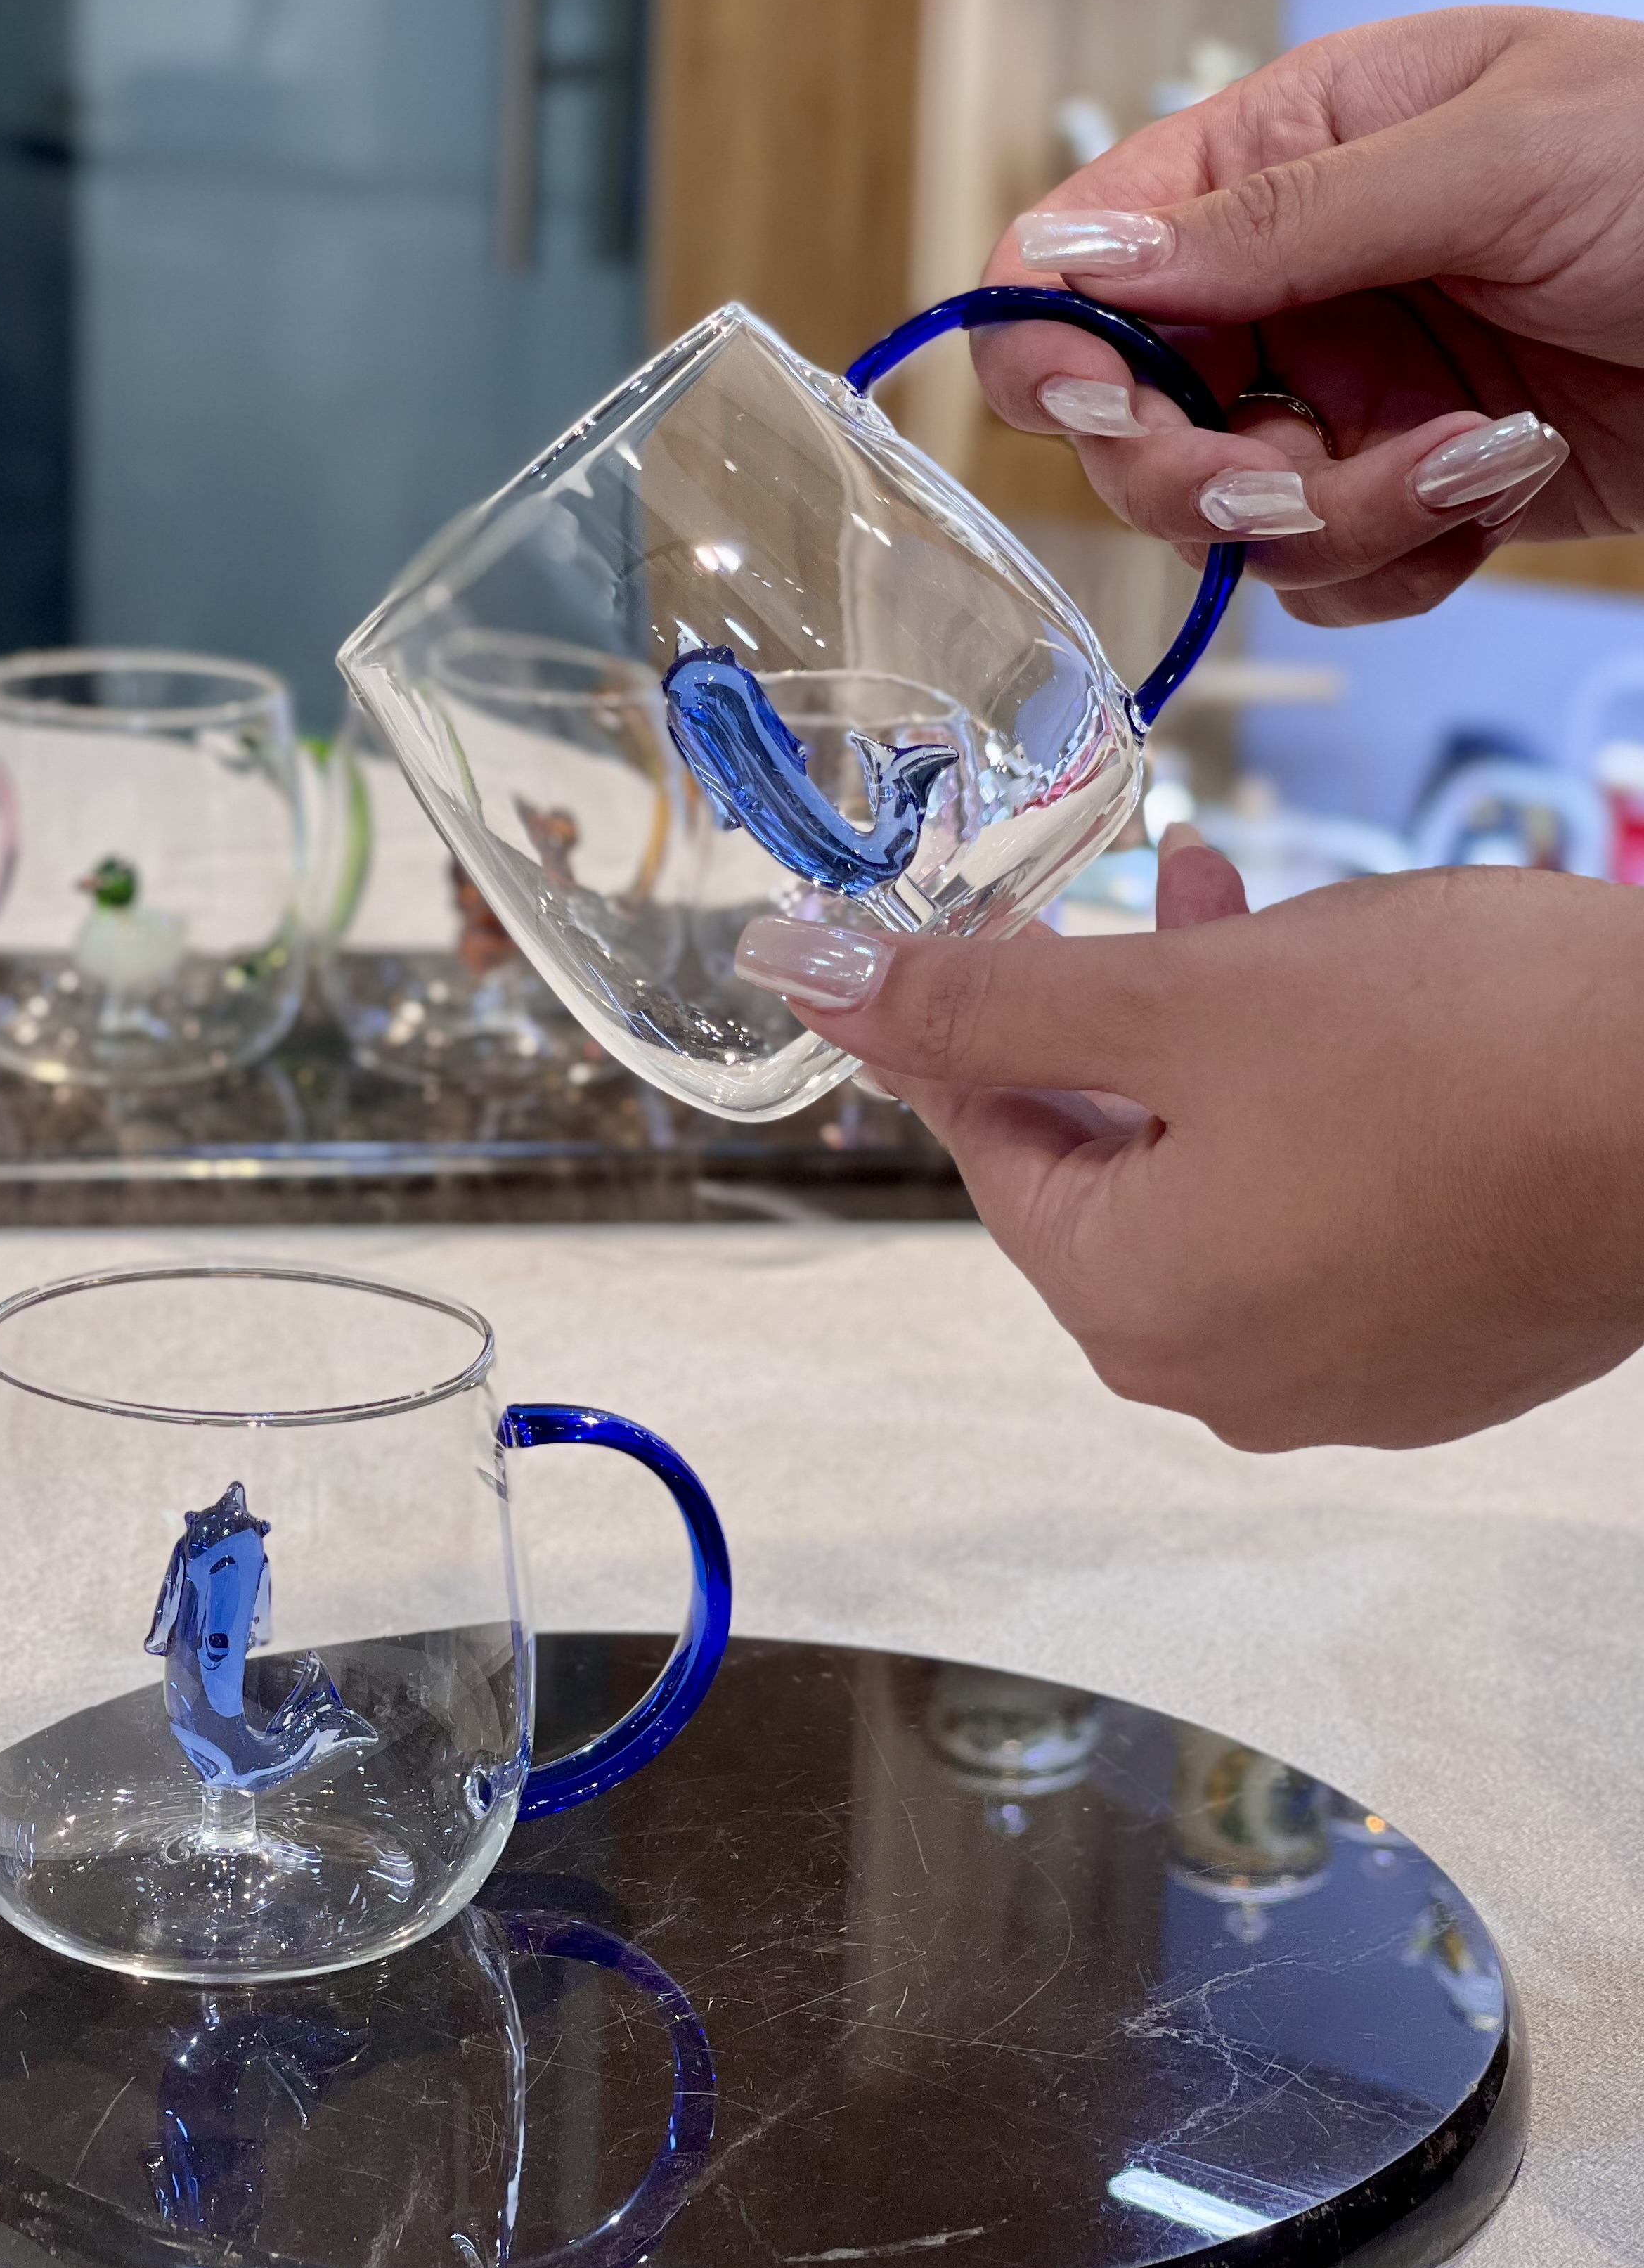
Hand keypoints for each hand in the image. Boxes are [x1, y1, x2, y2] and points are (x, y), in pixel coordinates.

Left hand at [733, 844, 1643, 1449]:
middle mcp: (1225, 1378)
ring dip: (1225, 1051)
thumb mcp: (1180, 999)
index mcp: (1132, 1311)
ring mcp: (1347, 1379)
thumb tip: (810, 981)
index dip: (990, 1011)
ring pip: (1227, 1185)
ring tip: (1277, 923)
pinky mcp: (1445, 1350)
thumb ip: (983, 998)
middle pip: (1114, 1171)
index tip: (1013, 913)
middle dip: (1127, 1018)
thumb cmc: (1457, 1050)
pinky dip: (1321, 1121)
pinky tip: (1372, 1022)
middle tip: (1176, 888)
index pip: (999, 1146)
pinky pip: (1329, 1223)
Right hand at [971, 7, 1643, 626]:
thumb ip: (1274, 218)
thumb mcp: (1488, 155)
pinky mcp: (1409, 494)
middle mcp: (1291, 285)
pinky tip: (1496, 494)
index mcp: (1284, 152)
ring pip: (1229, 523)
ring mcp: (1345, 397)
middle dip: (1203, 472)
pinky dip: (1400, 563)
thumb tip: (1078, 257)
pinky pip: (1328, 578)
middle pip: (1130, 424)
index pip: (1084, 254)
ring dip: (1340, 521)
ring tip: (1475, 459)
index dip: (1057, 341)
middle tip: (1293, 476)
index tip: (1100, 403)